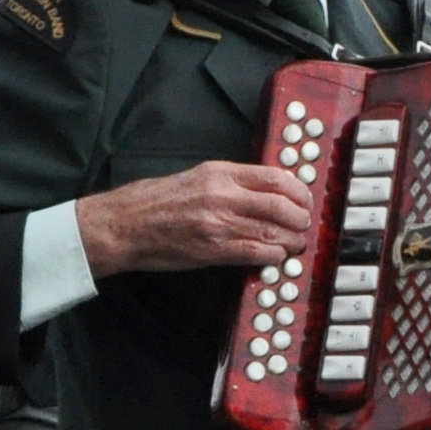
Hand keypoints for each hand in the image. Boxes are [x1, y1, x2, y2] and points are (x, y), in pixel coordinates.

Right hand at [75, 161, 317, 276]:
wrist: (125, 224)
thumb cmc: (156, 201)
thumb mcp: (197, 177)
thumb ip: (231, 182)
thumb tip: (266, 191)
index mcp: (220, 172)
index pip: (275, 177)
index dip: (299, 191)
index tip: (304, 200)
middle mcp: (223, 195)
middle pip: (281, 205)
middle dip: (301, 218)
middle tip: (304, 225)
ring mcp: (219, 224)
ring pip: (273, 231)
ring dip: (292, 240)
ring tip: (296, 243)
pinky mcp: (213, 250)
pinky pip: (257, 253)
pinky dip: (274, 256)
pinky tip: (276, 256)